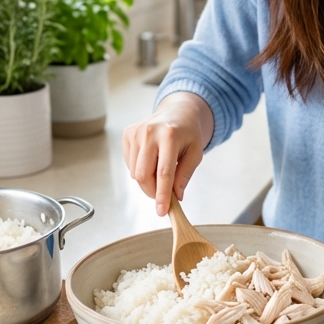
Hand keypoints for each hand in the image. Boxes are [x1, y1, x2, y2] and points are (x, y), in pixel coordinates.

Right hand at [122, 93, 213, 214]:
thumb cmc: (188, 134)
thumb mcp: (195, 153)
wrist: (177, 112)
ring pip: (134, 172)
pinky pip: (130, 164)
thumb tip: (176, 196)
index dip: (163, 195)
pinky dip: (140, 170)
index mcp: (170, 136)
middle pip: (144, 175)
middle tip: (163, 196)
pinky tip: (151, 162)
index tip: (162, 211)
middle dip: (153, 192)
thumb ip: (185, 175)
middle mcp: (149, 132)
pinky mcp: (127, 134)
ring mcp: (136, 132)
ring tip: (160, 174)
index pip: (164, 173)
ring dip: (147, 182)